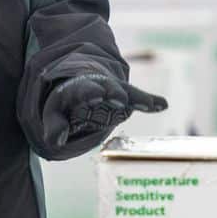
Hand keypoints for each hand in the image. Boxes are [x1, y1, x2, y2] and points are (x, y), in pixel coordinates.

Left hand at [42, 73, 167, 147]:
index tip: (97, 94)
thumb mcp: (53, 111)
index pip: (83, 88)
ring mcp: (114, 89)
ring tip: (150, 104)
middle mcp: (98, 84)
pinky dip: (150, 101)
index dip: (90, 91)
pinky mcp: (126, 95)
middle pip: (107, 86)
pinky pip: (138, 98)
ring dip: (137, 97)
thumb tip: (57, 141)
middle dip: (113, 91)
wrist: (79, 76)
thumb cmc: (65, 100)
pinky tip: (163, 105)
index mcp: (77, 87)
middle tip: (120, 98)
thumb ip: (54, 126)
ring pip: (126, 91)